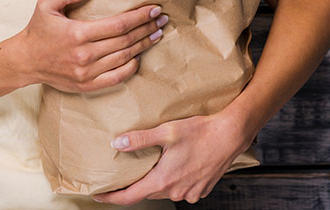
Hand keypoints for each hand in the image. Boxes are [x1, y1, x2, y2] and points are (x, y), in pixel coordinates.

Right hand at [19, 0, 166, 92]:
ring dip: (144, 45)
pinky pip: (116, 78)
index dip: (139, 17)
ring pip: (124, 58)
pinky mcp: (86, 85)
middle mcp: (84, 55)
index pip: (118, 25)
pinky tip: (139, 57)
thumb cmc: (37, 30)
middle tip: (162, 19)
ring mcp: (86, 73)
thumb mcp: (46, 4)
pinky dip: (131, 68)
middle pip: (126, 41)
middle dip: (147, 28)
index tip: (154, 9)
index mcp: (77, 34)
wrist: (24, 61)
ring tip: (157, 34)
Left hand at [93, 112, 251, 205]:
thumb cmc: (201, 132)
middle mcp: (175, 192)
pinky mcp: (200, 190)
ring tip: (154, 165)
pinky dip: (174, 181)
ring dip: (157, 181)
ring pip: (164, 191)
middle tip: (125, 173)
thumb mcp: (167, 132)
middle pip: (147, 192)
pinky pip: (181, 189)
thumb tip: (117, 144)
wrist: (231, 136)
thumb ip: (140, 139)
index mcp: (163, 180)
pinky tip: (177, 165)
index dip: (112, 197)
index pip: (129, 196)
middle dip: (135, 185)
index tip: (98, 194)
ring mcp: (189, 193)